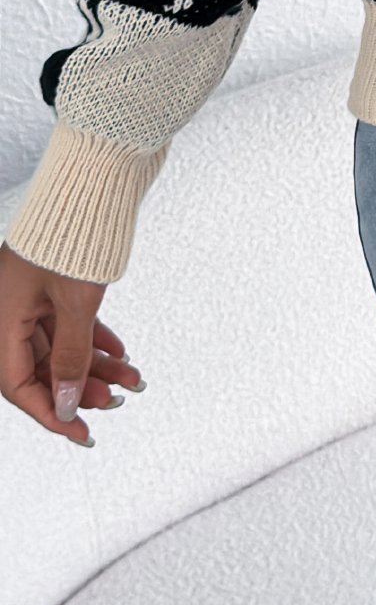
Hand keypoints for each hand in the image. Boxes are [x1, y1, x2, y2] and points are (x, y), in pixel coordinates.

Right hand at [0, 240, 144, 445]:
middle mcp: (11, 305)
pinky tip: (120, 353)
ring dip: (95, 364)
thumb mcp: (76, 301)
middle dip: (80, 387)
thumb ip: (71, 356)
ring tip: (132, 380)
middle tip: (116, 402)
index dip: (50, 411)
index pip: (17, 384)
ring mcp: (33, 292)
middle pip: (40, 365)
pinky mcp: (55, 280)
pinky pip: (69, 321)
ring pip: (60, 343)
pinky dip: (94, 338)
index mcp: (1, 314)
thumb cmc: (79, 229)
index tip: (81, 431)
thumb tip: (70, 404)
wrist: (98, 172)